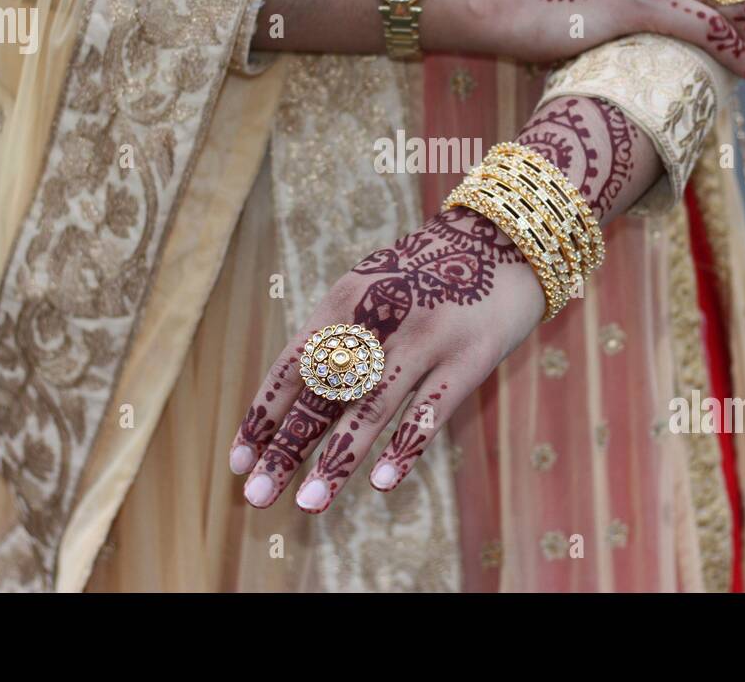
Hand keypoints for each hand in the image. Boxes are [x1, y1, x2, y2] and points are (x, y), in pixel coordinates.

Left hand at [228, 95, 653, 511]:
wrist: (507, 241)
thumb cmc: (427, 275)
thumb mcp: (373, 288)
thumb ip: (337, 336)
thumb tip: (291, 407)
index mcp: (347, 298)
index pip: (293, 366)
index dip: (264, 416)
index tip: (237, 462)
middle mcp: (381, 317)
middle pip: (324, 393)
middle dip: (287, 448)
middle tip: (256, 497)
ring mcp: (426, 338)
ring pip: (371, 407)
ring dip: (337, 459)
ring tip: (309, 503)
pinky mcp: (468, 359)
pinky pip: (430, 410)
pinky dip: (404, 447)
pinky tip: (381, 482)